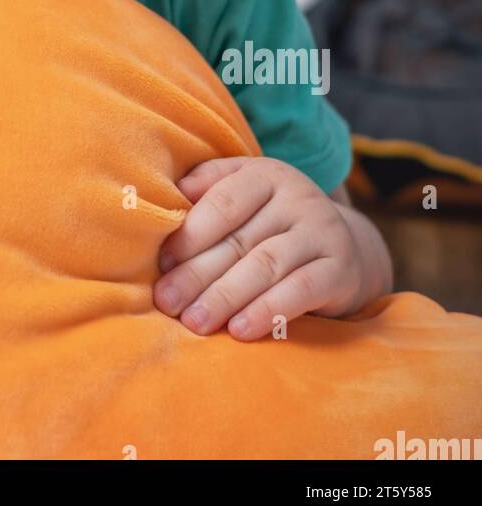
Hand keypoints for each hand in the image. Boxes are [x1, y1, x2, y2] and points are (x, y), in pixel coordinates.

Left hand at [153, 156, 362, 340]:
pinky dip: (266, 311)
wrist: (342, 248)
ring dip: (225, 297)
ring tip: (194, 322)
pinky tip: (239, 330)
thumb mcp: (244, 194)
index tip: (162, 262)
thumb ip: (208, 186)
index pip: (223, 201)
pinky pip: (300, 291)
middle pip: (239, 239)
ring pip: (265, 265)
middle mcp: (298, 197)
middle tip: (167, 302)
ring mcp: (322, 232)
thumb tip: (172, 193)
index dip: (190, 233)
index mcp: (266, 174)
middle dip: (197, 274)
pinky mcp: (340, 269)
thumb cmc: (272, 221)